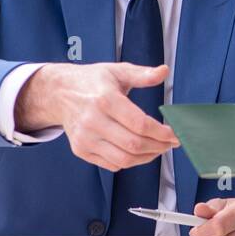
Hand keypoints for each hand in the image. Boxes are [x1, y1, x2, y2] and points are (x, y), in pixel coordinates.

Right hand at [16, 62, 179, 170]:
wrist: (59, 93)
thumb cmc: (91, 82)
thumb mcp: (117, 71)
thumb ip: (143, 74)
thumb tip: (164, 71)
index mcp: (105, 99)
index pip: (139, 124)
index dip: (162, 133)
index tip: (175, 134)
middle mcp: (93, 121)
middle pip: (134, 144)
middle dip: (159, 147)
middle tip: (170, 143)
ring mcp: (85, 138)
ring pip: (124, 159)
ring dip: (147, 157)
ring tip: (158, 148)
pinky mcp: (81, 150)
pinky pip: (112, 164)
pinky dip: (131, 161)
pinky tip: (139, 151)